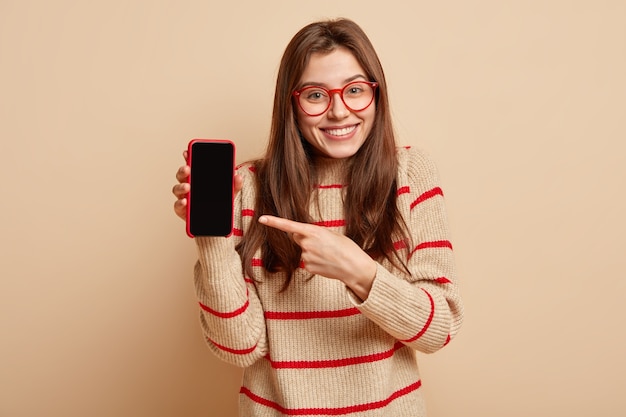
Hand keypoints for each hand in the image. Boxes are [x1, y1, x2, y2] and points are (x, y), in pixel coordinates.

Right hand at [172, 150, 242, 220]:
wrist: (217, 222)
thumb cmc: (219, 203)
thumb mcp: (230, 192)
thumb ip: (234, 184)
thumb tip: (238, 176)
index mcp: (198, 177)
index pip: (191, 164)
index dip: (188, 157)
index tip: (187, 152)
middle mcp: (188, 185)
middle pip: (182, 175)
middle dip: (183, 170)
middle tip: (188, 168)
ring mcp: (184, 197)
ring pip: (177, 189)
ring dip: (181, 187)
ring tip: (187, 187)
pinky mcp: (182, 210)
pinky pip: (178, 205)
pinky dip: (180, 203)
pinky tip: (185, 201)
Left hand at [258, 215, 376, 299]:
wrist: (354, 267)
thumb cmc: (347, 248)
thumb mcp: (332, 234)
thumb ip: (315, 233)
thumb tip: (303, 237)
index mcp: (313, 232)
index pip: (289, 226)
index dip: (274, 222)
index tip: (261, 219)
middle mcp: (307, 244)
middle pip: (297, 238)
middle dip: (306, 238)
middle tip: (323, 243)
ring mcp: (307, 257)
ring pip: (304, 250)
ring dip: (313, 251)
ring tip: (328, 254)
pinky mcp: (308, 267)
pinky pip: (307, 261)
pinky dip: (315, 261)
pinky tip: (326, 262)